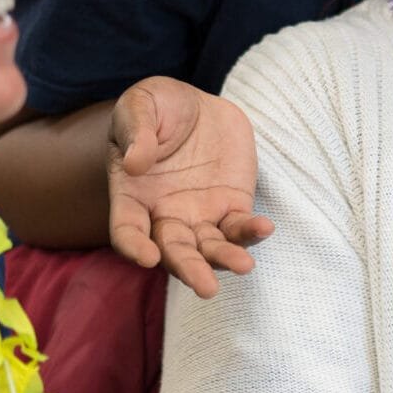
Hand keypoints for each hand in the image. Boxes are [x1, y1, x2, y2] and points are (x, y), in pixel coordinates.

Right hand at [107, 77, 273, 298]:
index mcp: (132, 196)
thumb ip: (137, 130)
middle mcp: (164, 214)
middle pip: (173, 251)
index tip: (147, 257)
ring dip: (225, 259)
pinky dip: (251, 231)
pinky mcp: (231, 205)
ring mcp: (199, 213)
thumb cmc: (160, 106)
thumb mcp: (142, 104)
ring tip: (244, 266)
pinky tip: (264, 227)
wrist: (198, 104)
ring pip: (209, 248)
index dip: (134, 247)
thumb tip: (135, 163)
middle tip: (207, 288)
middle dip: (189, 270)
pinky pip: (239, 226)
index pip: (127, 231)